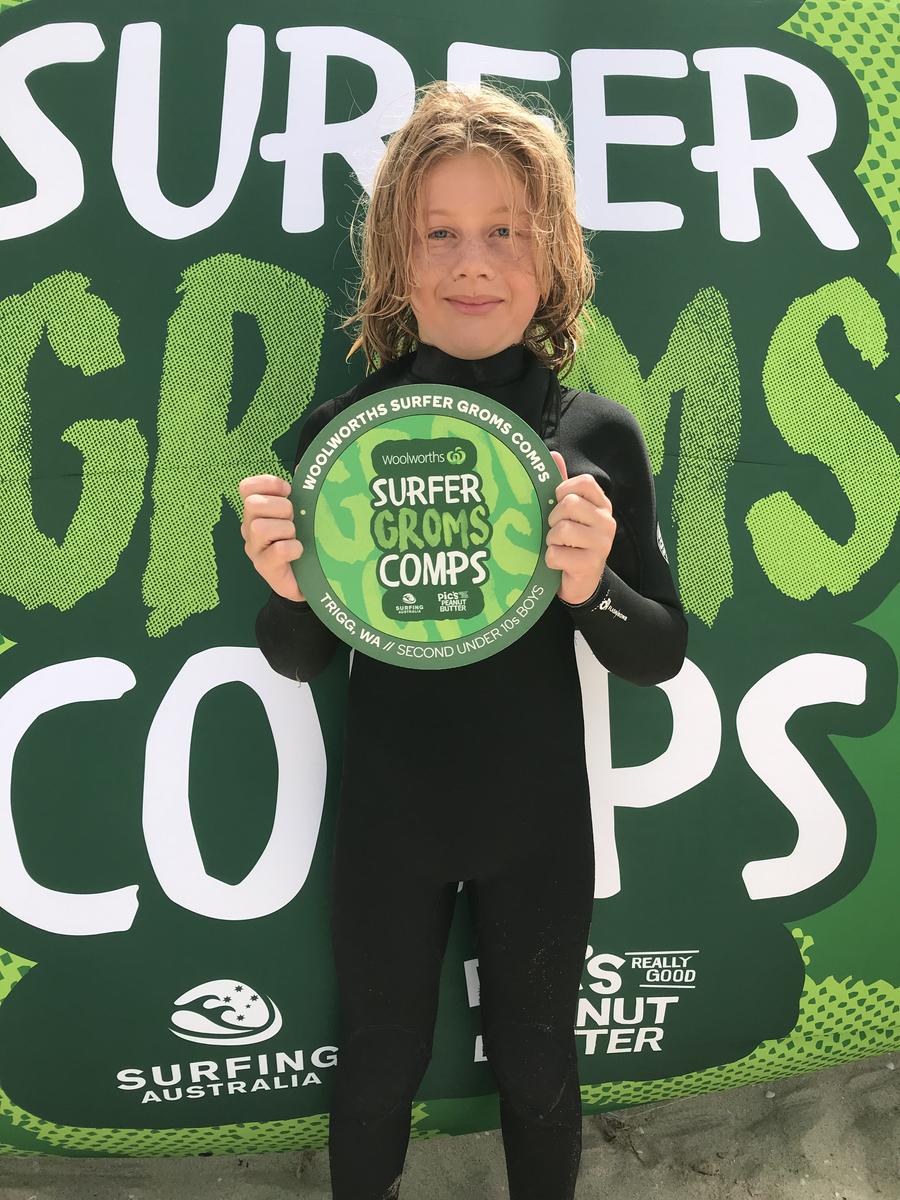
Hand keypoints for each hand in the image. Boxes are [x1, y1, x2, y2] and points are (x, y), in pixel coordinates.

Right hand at [238, 474, 305, 601]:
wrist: (307, 579)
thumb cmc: (303, 541)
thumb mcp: (302, 514)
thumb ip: (300, 492)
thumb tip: (302, 467)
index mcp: (257, 511)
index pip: (246, 487)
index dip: (268, 484)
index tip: (289, 492)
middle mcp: (249, 528)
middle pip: (253, 504)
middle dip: (281, 508)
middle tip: (294, 519)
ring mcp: (254, 549)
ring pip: (261, 527)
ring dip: (286, 530)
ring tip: (295, 538)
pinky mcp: (265, 568)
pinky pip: (279, 550)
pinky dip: (294, 548)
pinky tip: (299, 552)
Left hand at [545, 451, 615, 605]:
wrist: (581, 583)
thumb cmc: (571, 543)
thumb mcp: (567, 513)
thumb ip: (561, 486)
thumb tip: (553, 454)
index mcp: (601, 505)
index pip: (584, 482)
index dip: (563, 491)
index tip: (559, 504)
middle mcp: (606, 521)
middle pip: (569, 504)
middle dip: (553, 518)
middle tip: (556, 531)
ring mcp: (602, 543)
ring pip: (561, 530)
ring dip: (551, 540)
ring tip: (558, 547)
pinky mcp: (591, 564)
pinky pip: (556, 554)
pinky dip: (550, 559)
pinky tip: (560, 563)